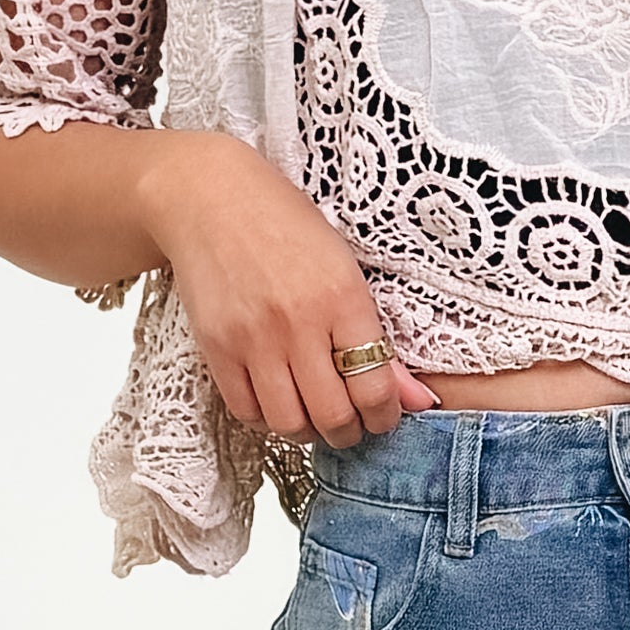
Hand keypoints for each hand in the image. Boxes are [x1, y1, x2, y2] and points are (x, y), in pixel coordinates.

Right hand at [138, 130, 439, 446]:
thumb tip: (420, 400)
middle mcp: (298, 323)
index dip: (384, 416)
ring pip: (290, 424)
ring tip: (313, 414)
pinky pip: (248, 412)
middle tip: (350, 422)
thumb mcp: (344, 270)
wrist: (209, 197)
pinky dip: (268, 419)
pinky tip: (278, 399)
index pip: (374, 388)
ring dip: (308, 432)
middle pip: (333, 416)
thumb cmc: (284, 226)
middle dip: (349, 432)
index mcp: (341, 297)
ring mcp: (254, 338)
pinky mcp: (217, 348)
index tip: (382, 416)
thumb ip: (380, 341)